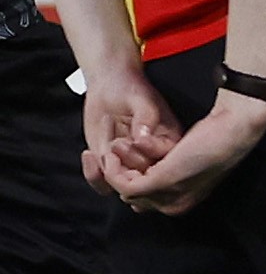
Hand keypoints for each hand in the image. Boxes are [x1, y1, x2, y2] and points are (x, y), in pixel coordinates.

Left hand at [78, 63, 178, 199]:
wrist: (108, 86)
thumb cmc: (130, 88)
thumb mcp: (142, 99)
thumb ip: (146, 117)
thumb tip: (143, 137)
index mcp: (169, 142)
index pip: (164, 164)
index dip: (148, 159)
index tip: (135, 141)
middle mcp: (151, 158)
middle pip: (143, 181)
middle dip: (126, 163)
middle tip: (117, 142)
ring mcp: (128, 164)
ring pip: (121, 188)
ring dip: (107, 172)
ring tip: (104, 149)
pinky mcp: (109, 165)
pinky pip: (102, 184)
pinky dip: (92, 174)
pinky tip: (89, 154)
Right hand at [108, 92, 265, 215]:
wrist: (235, 128)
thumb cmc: (213, 138)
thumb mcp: (184, 160)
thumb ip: (164, 169)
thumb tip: (140, 171)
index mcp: (181, 203)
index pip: (142, 202)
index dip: (128, 178)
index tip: (118, 159)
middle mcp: (175, 207)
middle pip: (131, 198)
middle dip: (120, 173)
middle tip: (113, 150)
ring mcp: (168, 197)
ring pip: (124, 190)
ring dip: (116, 166)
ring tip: (118, 145)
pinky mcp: (161, 182)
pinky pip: (122, 183)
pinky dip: (113, 167)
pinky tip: (116, 150)